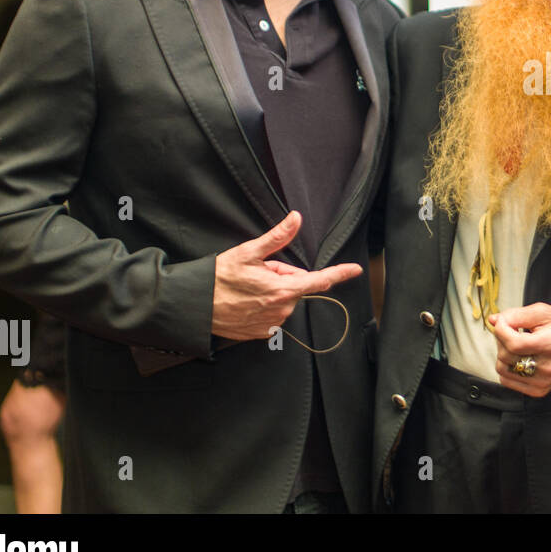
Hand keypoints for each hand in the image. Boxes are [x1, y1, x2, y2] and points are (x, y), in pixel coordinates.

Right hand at [211, 211, 361, 340]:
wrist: (195, 306)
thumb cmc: (219, 278)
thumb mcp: (248, 252)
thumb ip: (277, 237)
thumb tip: (296, 218)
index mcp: (282, 289)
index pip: (319, 280)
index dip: (339, 273)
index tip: (355, 269)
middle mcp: (281, 310)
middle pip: (295, 286)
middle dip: (282, 277)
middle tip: (258, 273)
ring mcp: (272, 324)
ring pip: (283, 300)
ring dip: (272, 291)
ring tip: (247, 288)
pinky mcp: (262, 333)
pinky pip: (272, 314)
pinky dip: (264, 305)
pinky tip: (246, 301)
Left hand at [490, 303, 550, 397]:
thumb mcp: (543, 312)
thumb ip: (516, 315)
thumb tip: (494, 320)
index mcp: (550, 344)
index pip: (513, 344)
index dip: (501, 330)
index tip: (503, 322)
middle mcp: (547, 367)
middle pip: (505, 356)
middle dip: (502, 340)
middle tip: (513, 331)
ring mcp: (543, 381)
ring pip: (503, 370)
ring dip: (503, 355)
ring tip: (516, 345)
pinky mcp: (539, 390)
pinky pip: (508, 381)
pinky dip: (508, 368)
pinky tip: (519, 358)